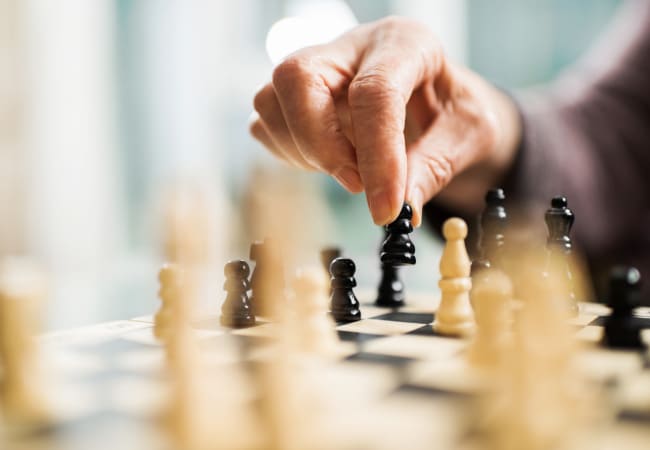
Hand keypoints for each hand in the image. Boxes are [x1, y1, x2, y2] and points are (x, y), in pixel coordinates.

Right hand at [251, 17, 520, 225]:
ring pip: (271, 101)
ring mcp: (316, 69)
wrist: (438, 101)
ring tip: (350, 169)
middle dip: (320, 145)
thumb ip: (436, 167)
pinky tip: (331, 161)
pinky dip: (292, 154)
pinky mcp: (294, 96)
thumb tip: (401, 208)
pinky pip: (266, 125)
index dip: (377, 157)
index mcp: (404, 43)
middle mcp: (351, 47)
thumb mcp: (469, 134)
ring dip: (305, 152)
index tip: (385, 208)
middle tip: (355, 185)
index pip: (374, 92)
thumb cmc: (453, 110)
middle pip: (297, 77)